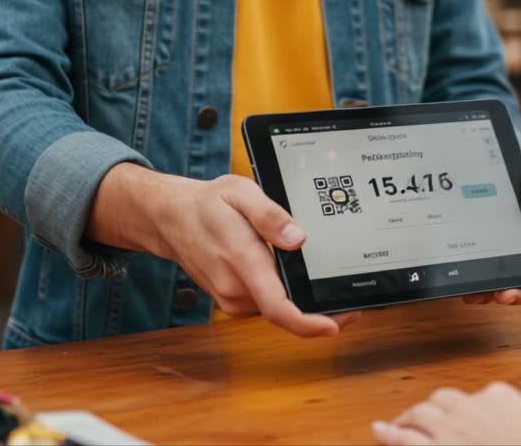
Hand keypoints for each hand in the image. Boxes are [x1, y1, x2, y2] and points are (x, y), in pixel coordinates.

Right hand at [90, 164, 358, 337]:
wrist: (170, 219)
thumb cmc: (206, 205)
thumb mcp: (240, 193)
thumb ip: (270, 216)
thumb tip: (298, 238)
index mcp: (241, 261)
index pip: (277, 306)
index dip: (307, 323)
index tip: (334, 326)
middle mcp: (234, 288)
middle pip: (284, 311)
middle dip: (318, 310)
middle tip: (350, 299)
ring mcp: (231, 298)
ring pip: (276, 308)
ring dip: (300, 303)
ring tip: (326, 285)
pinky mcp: (232, 300)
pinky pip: (265, 304)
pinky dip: (284, 298)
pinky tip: (295, 281)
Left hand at [372, 383, 520, 445]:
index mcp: (500, 397)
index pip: (478, 395)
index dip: (468, 409)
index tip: (465, 417)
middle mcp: (471, 407)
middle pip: (443, 400)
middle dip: (432, 409)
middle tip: (424, 418)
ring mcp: (451, 429)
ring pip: (420, 414)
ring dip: (408, 418)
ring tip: (399, 423)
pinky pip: (405, 439)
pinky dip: (389, 434)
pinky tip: (379, 431)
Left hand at [462, 149, 520, 305]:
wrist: (486, 162)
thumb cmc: (516, 167)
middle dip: (519, 295)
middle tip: (505, 297)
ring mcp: (503, 254)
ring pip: (503, 286)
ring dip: (493, 295)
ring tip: (479, 295)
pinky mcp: (481, 253)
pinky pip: (480, 277)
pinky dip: (474, 286)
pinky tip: (463, 288)